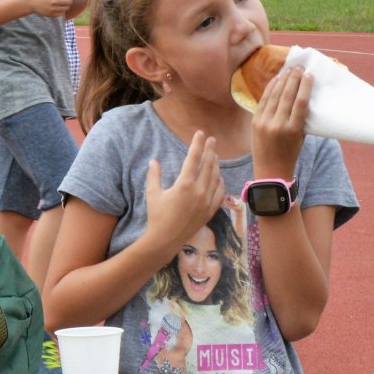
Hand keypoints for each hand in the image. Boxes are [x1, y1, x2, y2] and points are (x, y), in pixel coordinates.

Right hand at [27, 0, 74, 17]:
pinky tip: (55, 7)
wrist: (30, 1)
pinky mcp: (52, 14)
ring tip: (58, 2)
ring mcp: (54, 8)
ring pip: (67, 8)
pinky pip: (62, 13)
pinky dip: (61, 10)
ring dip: (65, 5)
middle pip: (70, 1)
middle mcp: (55, 1)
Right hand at [145, 132, 223, 250]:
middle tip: (212, 140)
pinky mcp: (210, 211)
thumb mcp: (152, 193)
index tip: (200, 134)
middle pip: (208, 165)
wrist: (165, 240)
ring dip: (215, 164)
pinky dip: (220, 183)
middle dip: (210, 150)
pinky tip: (218, 177)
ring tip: (214, 155)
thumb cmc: (156, 216)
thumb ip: (154, 175)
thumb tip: (154, 160)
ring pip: (215, 178)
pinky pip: (219, 193)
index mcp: (184, 184)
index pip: (194, 158)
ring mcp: (206, 202)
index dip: (198, 144)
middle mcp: (199, 191)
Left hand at [250, 65, 310, 179]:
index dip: (305, 86)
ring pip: (274, 95)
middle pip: (287, 95)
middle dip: (293, 78)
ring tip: (289, 69)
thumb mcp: (301, 137)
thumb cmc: (290, 154)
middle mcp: (277, 125)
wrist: (270, 171)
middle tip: (299, 67)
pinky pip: (263, 100)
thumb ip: (301, 118)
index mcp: (293, 130)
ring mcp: (264, 122)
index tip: (309, 75)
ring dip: (282, 80)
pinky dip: (270, 88)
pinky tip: (276, 79)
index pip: (300, 103)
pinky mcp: (255, 121)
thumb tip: (303, 95)